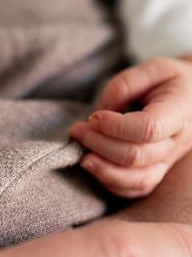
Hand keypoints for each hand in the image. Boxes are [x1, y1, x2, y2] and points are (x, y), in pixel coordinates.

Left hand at [69, 56, 191, 196]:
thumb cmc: (170, 80)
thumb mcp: (150, 68)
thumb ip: (122, 87)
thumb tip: (99, 116)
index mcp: (179, 112)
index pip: (148, 129)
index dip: (115, 127)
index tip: (93, 116)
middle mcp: (177, 142)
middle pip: (137, 156)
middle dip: (99, 144)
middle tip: (77, 130)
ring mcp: (169, 161)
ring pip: (138, 180)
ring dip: (103, 170)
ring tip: (82, 156)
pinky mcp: (159, 171)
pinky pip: (137, 188)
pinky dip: (112, 183)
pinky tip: (95, 166)